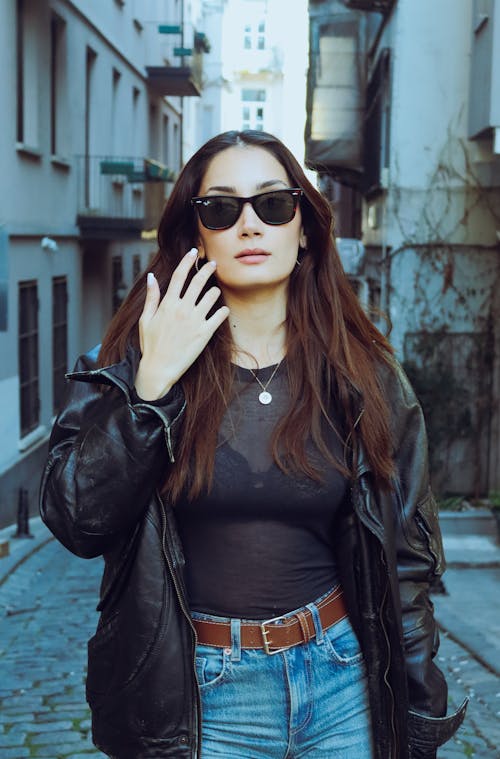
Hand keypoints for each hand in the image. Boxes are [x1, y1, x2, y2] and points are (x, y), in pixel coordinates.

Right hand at [134, 248, 228, 399]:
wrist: (159, 369)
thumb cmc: (151, 345)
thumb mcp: (145, 320)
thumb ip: (152, 298)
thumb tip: (151, 277)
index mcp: (167, 304)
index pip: (179, 275)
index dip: (187, 261)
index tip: (193, 253)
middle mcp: (182, 309)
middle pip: (198, 282)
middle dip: (207, 270)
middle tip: (214, 263)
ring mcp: (194, 320)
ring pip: (211, 297)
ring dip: (215, 291)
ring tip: (216, 291)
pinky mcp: (204, 333)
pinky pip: (219, 316)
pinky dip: (223, 311)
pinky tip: (223, 310)